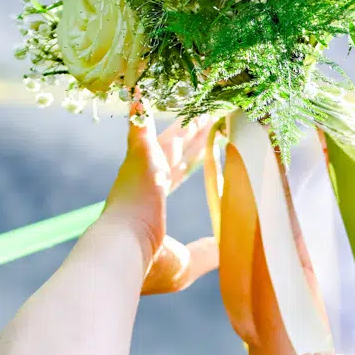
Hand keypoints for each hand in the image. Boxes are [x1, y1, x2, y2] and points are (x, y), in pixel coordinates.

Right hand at [104, 109, 218, 296]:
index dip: (192, 159)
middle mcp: (145, 183)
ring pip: (170, 137)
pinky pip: (138, 126)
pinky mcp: (139, 158)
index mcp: (152, 205)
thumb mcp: (187, 262)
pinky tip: (137, 88)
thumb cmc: (148, 267)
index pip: (176, 174)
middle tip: (209, 113)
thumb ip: (208, 253)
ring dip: (186, 121)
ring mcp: (141, 169)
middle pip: (176, 151)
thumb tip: (233, 250)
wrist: (122, 255)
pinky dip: (138, 110)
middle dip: (194, 133)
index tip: (204, 145)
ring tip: (203, 102)